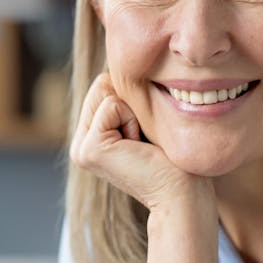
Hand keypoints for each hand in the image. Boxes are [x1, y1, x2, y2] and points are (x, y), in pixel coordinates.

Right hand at [69, 73, 213, 213]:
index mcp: (90, 138)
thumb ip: (124, 98)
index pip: (103, 86)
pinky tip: (138, 147)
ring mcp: (81, 149)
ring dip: (132, 113)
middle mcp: (80, 145)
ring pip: (105, 92)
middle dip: (130, 104)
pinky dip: (132, 120)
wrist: (181, 193)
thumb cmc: (173, 158)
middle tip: (142, 140)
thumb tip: (112, 69)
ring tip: (140, 144)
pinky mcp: (90, 149)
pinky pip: (112, 105)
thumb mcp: (144, 120)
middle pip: (101, 86)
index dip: (132, 100)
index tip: (144, 135)